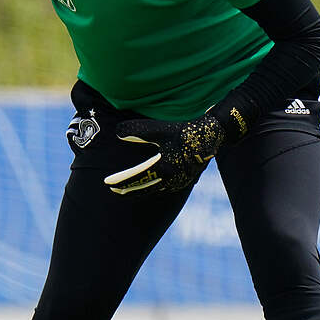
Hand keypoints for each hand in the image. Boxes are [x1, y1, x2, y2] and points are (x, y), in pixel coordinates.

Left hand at [103, 115, 224, 194]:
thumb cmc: (184, 131)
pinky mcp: (184, 181)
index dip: (121, 181)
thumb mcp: (160, 129)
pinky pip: (164, 188)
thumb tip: (117, 133)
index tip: (107, 182)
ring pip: (154, 190)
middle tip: (113, 190)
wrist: (211, 137)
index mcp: (164, 167)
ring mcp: (179, 182)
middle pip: (144, 188)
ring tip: (127, 190)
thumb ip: (138, 131)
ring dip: (139, 190)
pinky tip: (147, 185)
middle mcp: (171, 178)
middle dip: (128, 190)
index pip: (136, 177)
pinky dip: (152, 188)